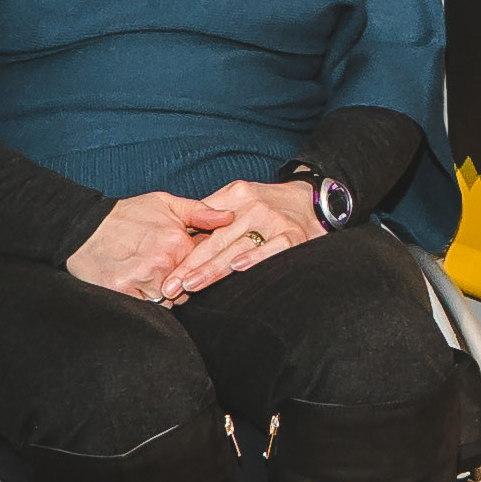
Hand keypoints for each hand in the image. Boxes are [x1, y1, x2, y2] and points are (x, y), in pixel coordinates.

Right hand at [67, 190, 231, 300]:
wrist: (83, 227)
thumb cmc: (127, 214)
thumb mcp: (166, 204)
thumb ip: (201, 212)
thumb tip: (230, 217)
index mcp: (178, 241)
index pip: (205, 266)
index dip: (198, 267)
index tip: (186, 263)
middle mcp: (164, 261)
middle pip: (188, 287)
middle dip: (182, 283)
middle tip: (163, 270)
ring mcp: (143, 278)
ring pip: (168, 301)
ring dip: (162, 294)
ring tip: (147, 276)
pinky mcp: (123, 292)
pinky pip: (146, 307)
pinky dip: (144, 301)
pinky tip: (136, 285)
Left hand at [164, 179, 322, 297]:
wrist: (312, 200)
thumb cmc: (268, 205)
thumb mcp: (239, 198)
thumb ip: (212, 213)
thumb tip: (179, 239)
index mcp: (236, 195)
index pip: (204, 226)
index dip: (185, 251)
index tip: (167, 272)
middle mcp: (254, 206)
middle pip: (217, 240)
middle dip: (191, 266)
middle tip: (171, 286)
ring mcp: (275, 221)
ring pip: (239, 246)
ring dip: (214, 268)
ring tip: (192, 285)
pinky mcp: (294, 235)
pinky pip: (273, 248)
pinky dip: (256, 258)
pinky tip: (238, 268)